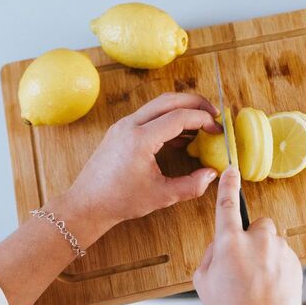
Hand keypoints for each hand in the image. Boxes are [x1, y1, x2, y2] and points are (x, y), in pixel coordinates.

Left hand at [65, 92, 222, 227]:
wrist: (87, 203)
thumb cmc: (119, 201)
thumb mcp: (161, 196)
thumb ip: (191, 186)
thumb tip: (212, 175)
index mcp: (140, 139)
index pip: (179, 117)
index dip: (203, 120)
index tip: (218, 129)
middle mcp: (130, 125)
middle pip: (169, 100)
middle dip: (195, 104)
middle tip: (214, 115)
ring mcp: (122, 126)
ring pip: (157, 106)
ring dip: (181, 110)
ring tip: (201, 124)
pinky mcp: (119, 131)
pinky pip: (148, 117)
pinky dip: (167, 119)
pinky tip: (181, 136)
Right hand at [193, 167, 305, 304]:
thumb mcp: (202, 282)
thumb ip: (211, 254)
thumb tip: (222, 244)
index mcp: (229, 243)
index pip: (227, 204)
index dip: (228, 185)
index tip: (231, 171)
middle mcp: (257, 241)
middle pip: (254, 224)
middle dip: (249, 237)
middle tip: (242, 262)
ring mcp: (279, 250)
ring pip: (270, 241)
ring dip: (263, 252)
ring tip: (256, 281)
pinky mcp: (295, 262)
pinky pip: (282, 255)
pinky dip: (276, 265)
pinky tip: (269, 287)